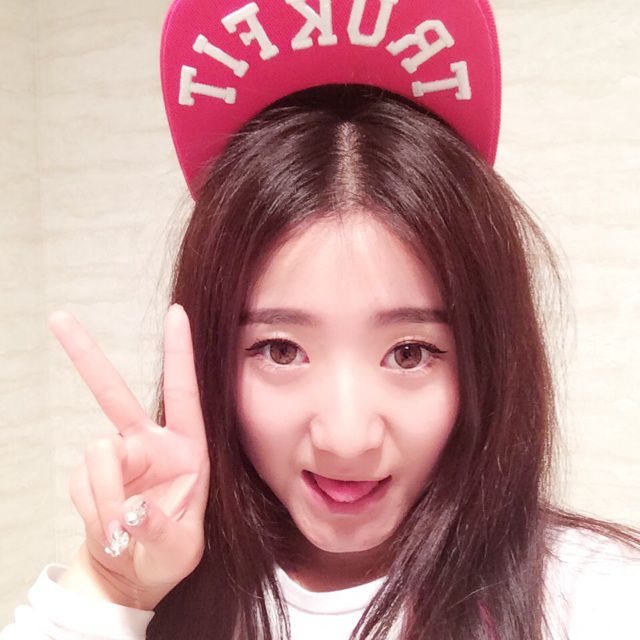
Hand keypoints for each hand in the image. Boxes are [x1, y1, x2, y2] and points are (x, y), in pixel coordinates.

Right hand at [48, 304, 209, 609]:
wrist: (130, 572)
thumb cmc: (168, 555)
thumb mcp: (179, 549)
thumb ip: (160, 530)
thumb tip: (132, 510)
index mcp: (187, 448)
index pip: (184, 393)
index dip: (180, 354)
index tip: (177, 312)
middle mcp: (149, 443)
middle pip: (113, 393)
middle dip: (86, 356)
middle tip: (59, 317)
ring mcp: (116, 457)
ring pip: (96, 456)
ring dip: (105, 497)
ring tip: (121, 532)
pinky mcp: (89, 474)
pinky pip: (81, 484)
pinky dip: (93, 510)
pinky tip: (108, 528)